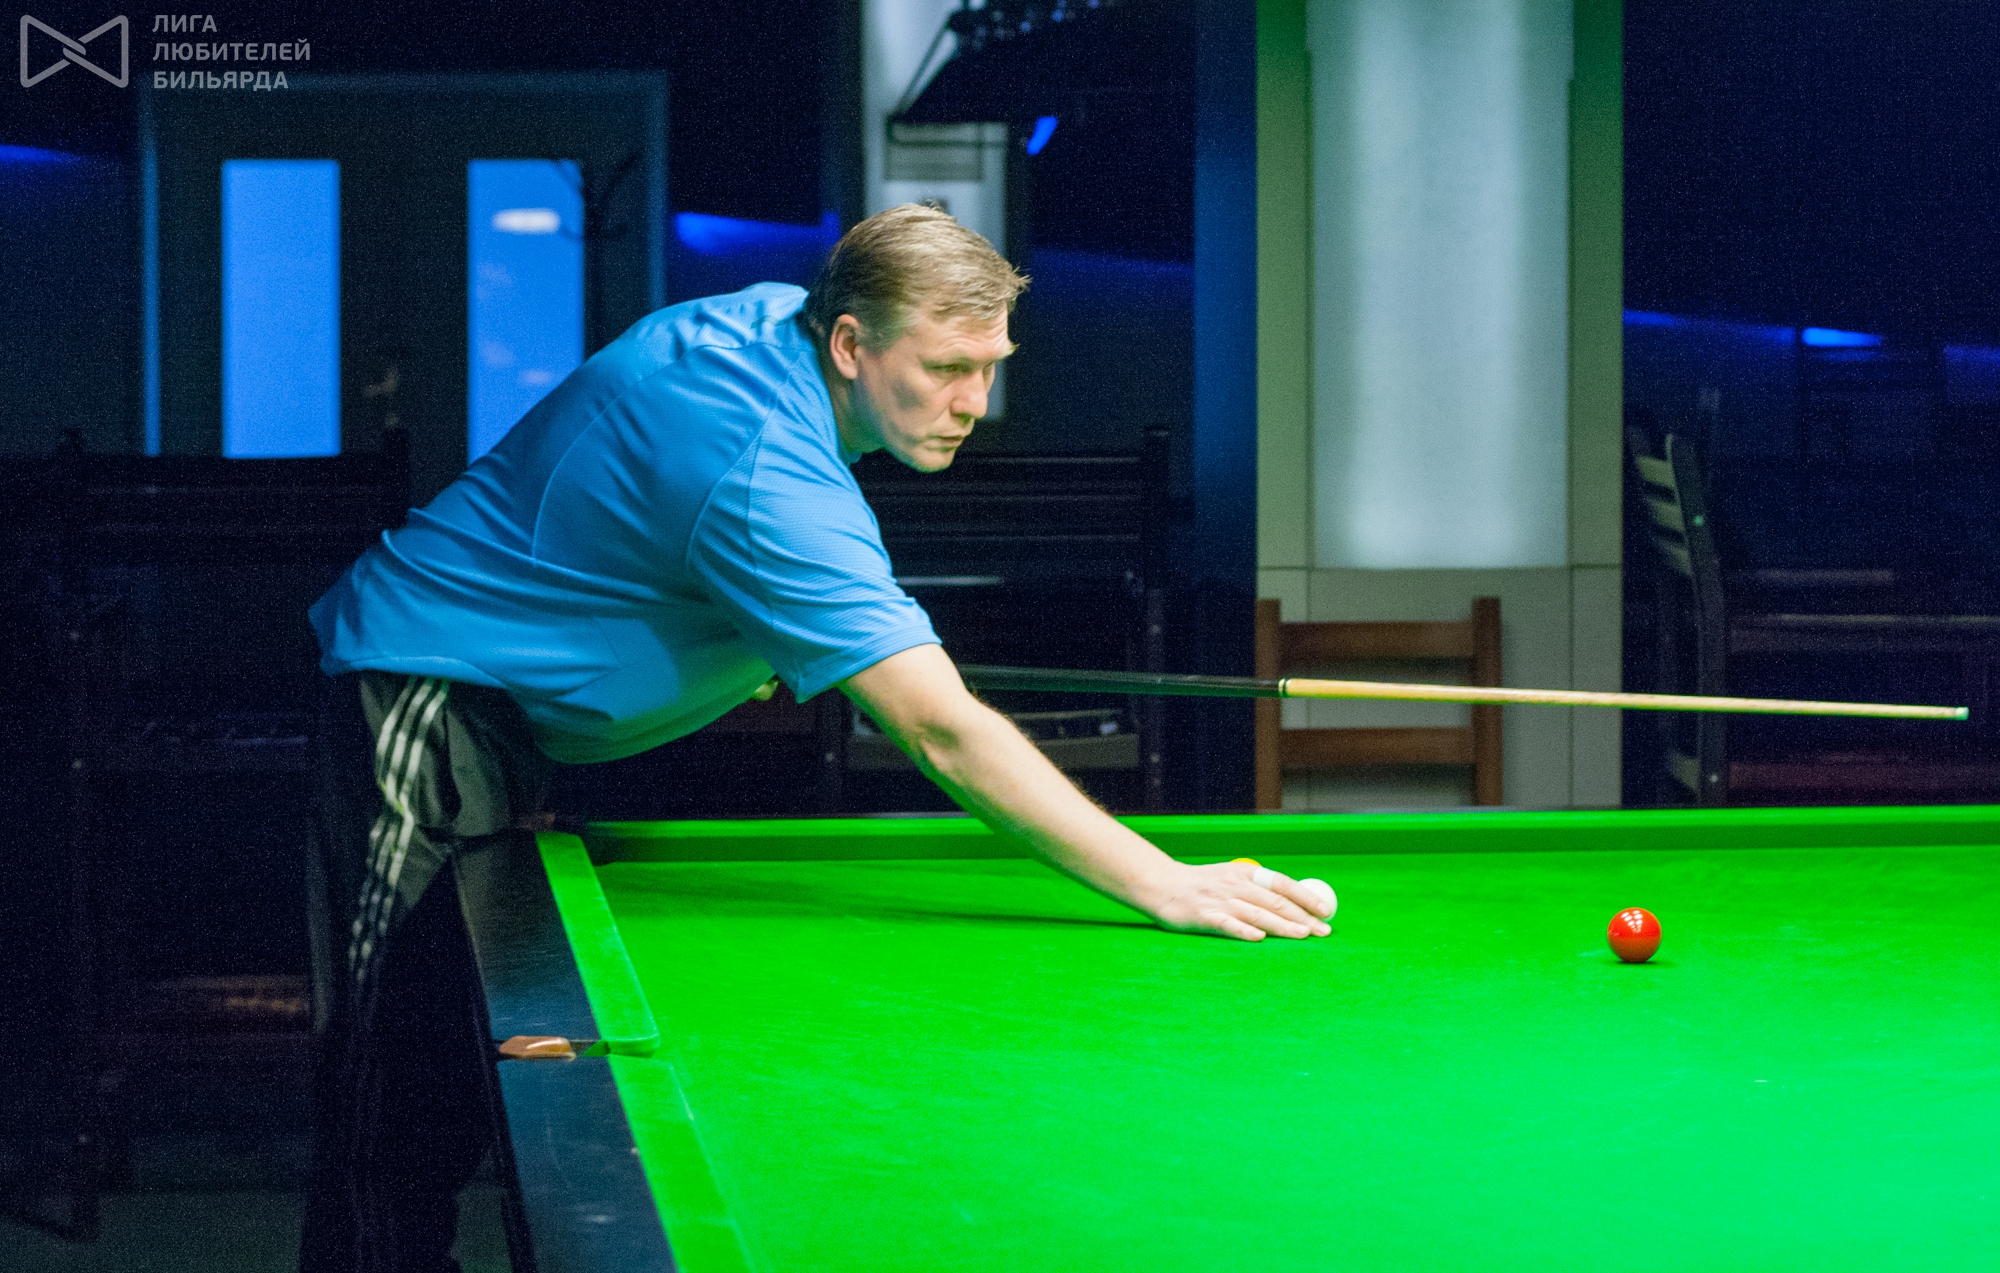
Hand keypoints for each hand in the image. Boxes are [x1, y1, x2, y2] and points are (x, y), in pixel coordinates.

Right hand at [1142, 860, 1333, 941]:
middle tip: (1323, 931)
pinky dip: (1244, 930)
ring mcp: (1220, 901)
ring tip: (1303, 936)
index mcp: (1246, 873)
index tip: (1326, 911)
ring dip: (1283, 925)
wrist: (1162, 885)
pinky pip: (1228, 924)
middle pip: (1276, 901)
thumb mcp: (1231, 880)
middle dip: (1303, 917)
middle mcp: (1236, 885)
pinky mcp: (1204, 916)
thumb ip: (1256, 890)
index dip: (1306, 897)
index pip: (1283, 884)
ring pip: (1258, 913)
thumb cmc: (1202, 886)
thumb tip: (1292, 905)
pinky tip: (1259, 938)